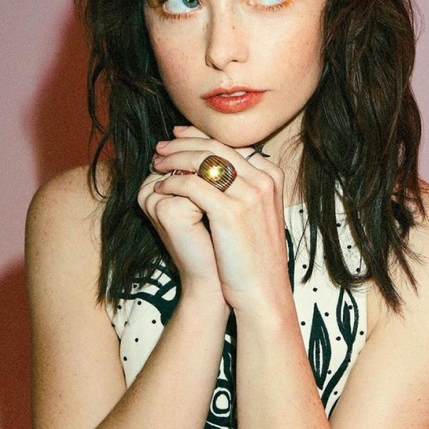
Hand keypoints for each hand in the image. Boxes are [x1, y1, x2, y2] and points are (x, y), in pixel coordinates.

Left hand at [150, 126, 291, 312]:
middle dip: (184, 143)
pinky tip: (160, 188)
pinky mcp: (230, 211)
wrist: (263, 291)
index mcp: (272, 176)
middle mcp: (264, 179)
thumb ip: (245, 187)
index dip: (202, 138)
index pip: (231, 144)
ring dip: (173, 158)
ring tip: (156, 163)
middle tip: (162, 147)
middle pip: (216, 146)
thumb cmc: (255, 257)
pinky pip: (192, 184)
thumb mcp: (258, 215)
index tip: (180, 139)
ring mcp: (250, 193)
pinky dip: (171, 183)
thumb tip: (217, 168)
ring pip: (202, 160)